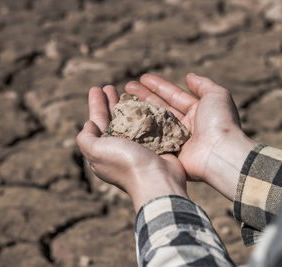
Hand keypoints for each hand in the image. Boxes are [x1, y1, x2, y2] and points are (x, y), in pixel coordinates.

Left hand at [76, 86, 187, 212]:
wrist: (157, 179)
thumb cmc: (125, 163)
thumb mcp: (95, 151)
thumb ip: (85, 138)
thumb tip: (88, 124)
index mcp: (103, 150)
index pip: (96, 122)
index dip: (95, 105)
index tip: (95, 88)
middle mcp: (119, 148)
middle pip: (112, 119)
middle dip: (109, 102)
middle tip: (109, 86)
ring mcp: (137, 146)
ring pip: (130, 119)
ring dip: (127, 104)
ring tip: (127, 89)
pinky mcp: (155, 144)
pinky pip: (148, 123)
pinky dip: (145, 111)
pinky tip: (145, 100)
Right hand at [125, 73, 256, 200]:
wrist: (219, 154)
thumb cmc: (219, 123)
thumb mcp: (217, 95)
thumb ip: (203, 84)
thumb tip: (189, 76)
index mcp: (197, 112)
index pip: (173, 96)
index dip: (158, 86)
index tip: (142, 78)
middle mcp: (185, 126)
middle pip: (160, 107)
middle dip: (144, 96)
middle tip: (126, 87)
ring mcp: (175, 140)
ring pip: (153, 122)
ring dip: (139, 112)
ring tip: (122, 101)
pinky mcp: (168, 153)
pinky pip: (151, 139)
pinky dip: (140, 131)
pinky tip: (126, 123)